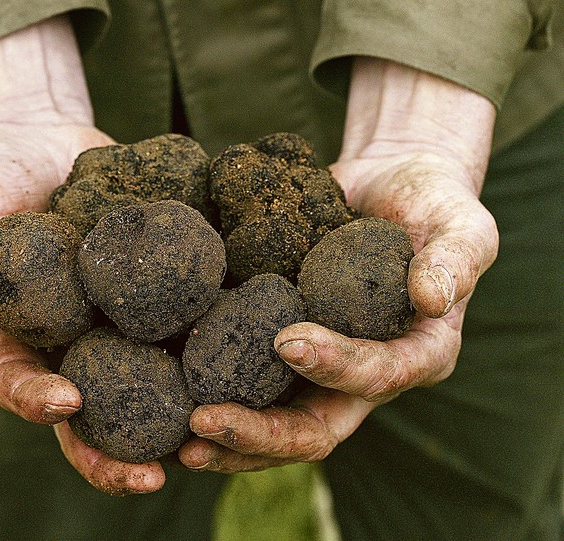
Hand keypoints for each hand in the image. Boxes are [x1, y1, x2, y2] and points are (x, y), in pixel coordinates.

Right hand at [0, 16, 166, 494]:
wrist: (40, 143)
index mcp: (15, 338)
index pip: (19, 383)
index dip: (38, 401)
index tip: (66, 403)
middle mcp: (69, 343)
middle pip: (91, 412)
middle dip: (115, 451)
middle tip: (152, 475)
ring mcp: (115, 321)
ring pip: (146, 383)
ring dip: (176, 419)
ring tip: (212, 440)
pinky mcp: (154, 293)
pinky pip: (182, 322)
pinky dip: (211, 347)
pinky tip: (245, 363)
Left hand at [178, 58, 499, 471]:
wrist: (385, 189)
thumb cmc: (433, 205)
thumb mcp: (463, 224)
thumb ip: (456, 259)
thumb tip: (432, 296)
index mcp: (414, 357)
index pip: (376, 377)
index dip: (335, 366)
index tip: (285, 340)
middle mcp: (363, 378)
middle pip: (314, 429)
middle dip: (259, 433)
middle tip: (202, 423)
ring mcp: (318, 370)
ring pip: (273, 424)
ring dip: (226, 437)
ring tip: (176, 436)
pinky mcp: (278, 350)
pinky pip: (246, 384)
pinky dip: (209, 396)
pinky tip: (164, 398)